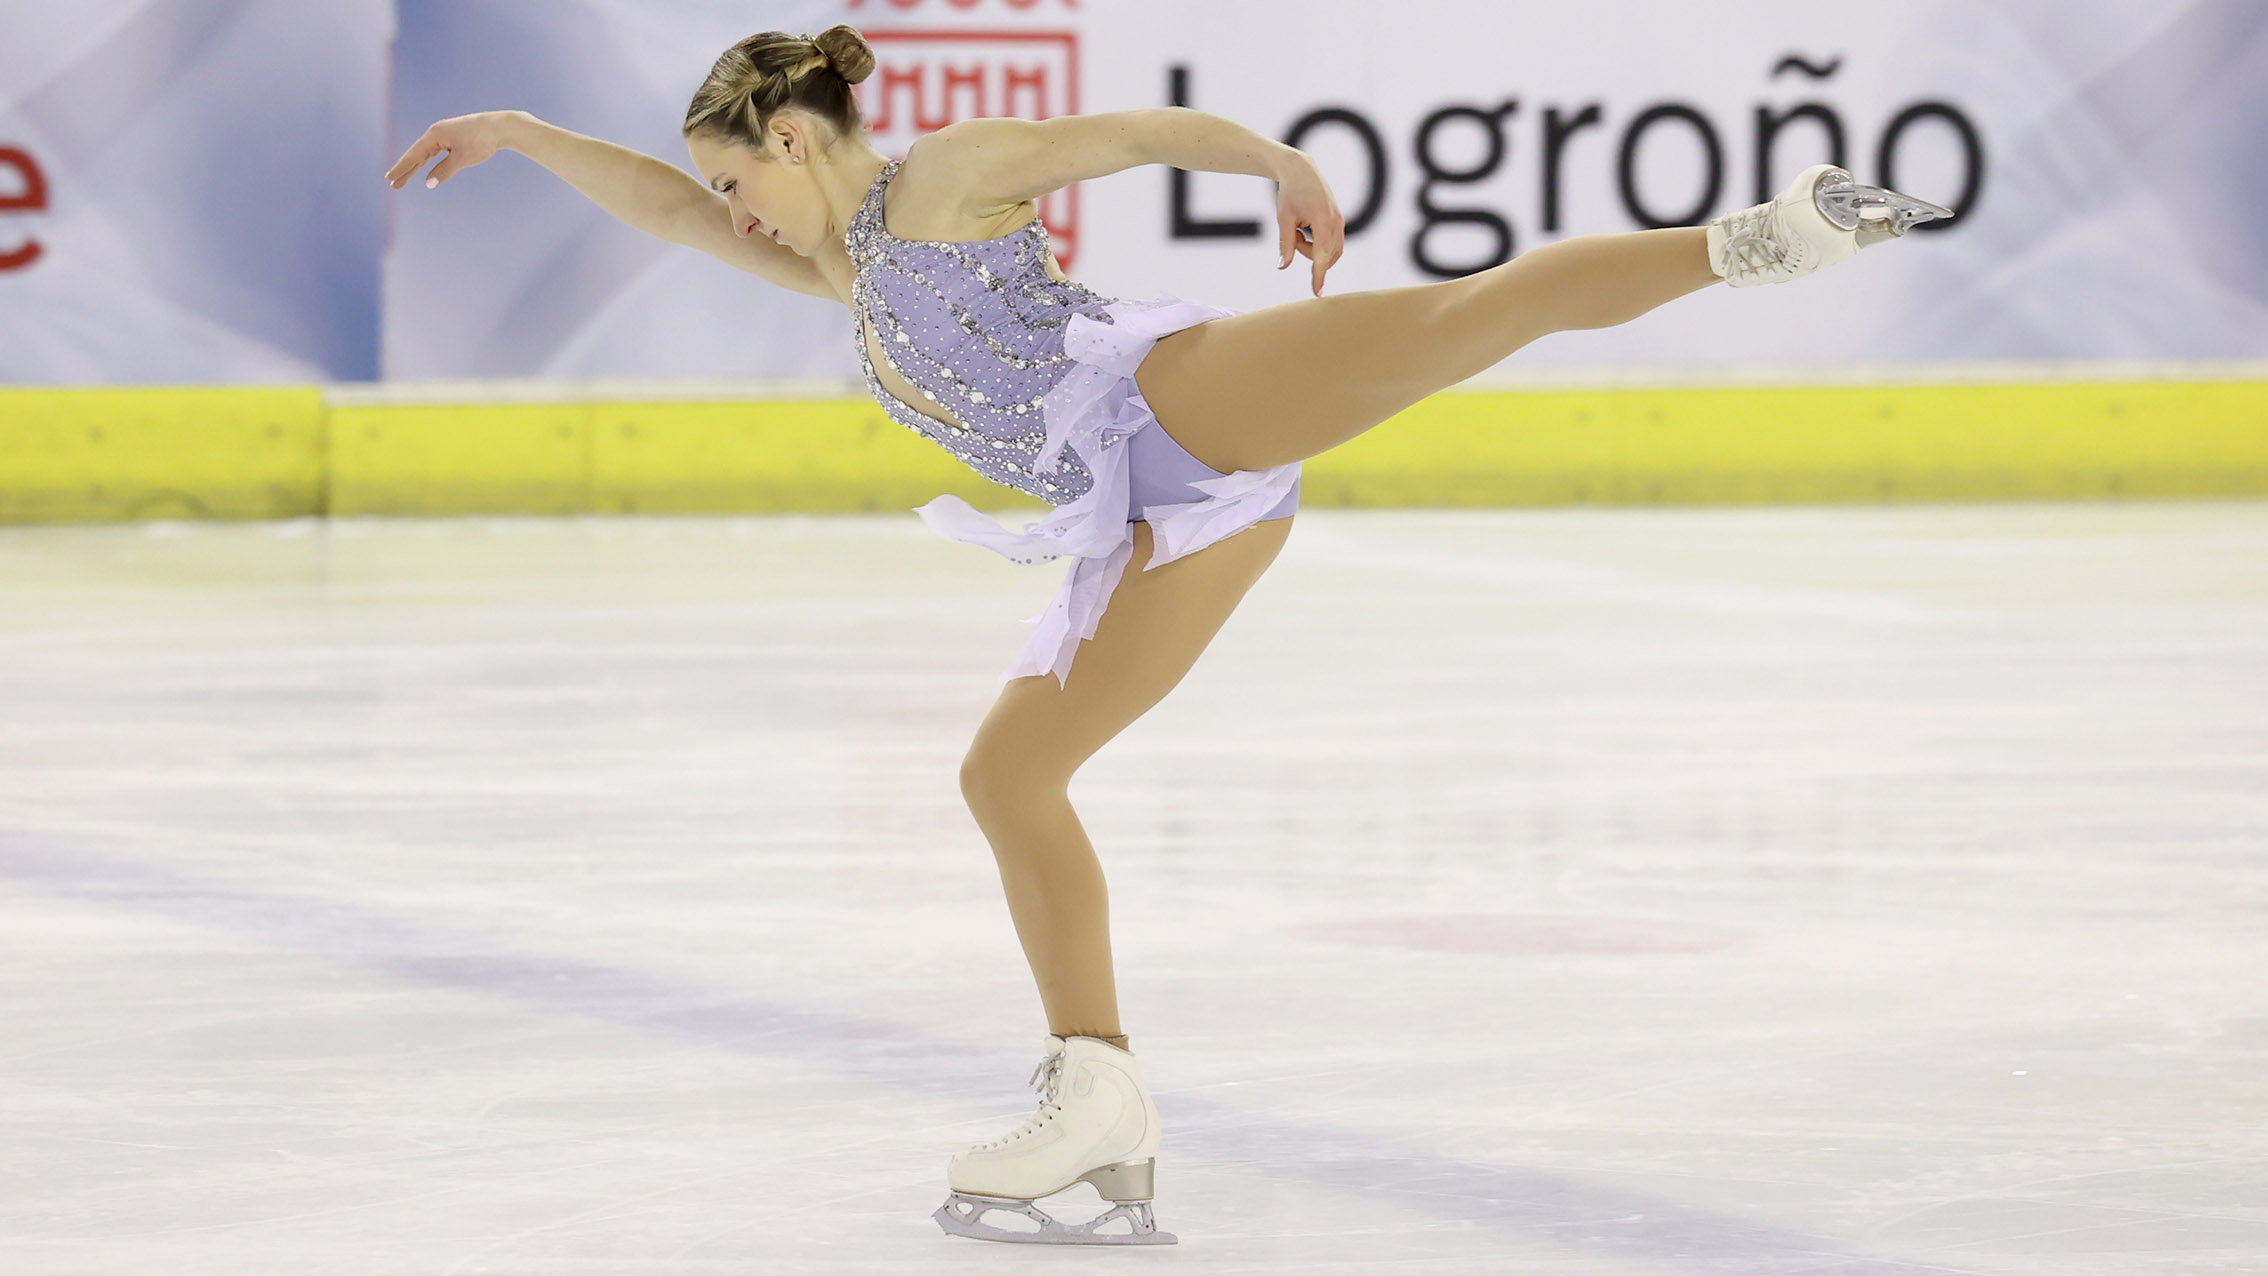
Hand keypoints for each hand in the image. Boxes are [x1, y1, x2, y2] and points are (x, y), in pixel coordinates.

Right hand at [386, 111, 523, 189]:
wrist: (499, 127)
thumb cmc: (481, 140)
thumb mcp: (462, 159)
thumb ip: (444, 171)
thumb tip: (428, 184)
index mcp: (435, 135)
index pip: (414, 155)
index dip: (401, 168)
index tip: (390, 178)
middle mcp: (436, 133)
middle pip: (416, 155)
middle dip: (405, 170)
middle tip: (392, 184)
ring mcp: (444, 135)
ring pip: (425, 154)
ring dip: (415, 167)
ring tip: (403, 179)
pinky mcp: (453, 138)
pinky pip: (435, 152)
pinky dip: (427, 161)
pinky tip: (422, 168)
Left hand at [1273, 151, 1344, 295]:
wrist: (1302, 170)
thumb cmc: (1290, 192)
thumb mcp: (1284, 218)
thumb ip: (1286, 244)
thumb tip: (1283, 266)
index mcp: (1323, 221)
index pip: (1321, 256)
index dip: (1318, 276)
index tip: (1318, 293)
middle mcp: (1336, 223)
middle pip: (1325, 256)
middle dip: (1308, 254)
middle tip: (1294, 235)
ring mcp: (1340, 222)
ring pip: (1330, 251)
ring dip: (1314, 249)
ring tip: (1300, 230)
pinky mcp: (1338, 221)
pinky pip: (1332, 243)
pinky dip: (1319, 243)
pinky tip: (1307, 228)